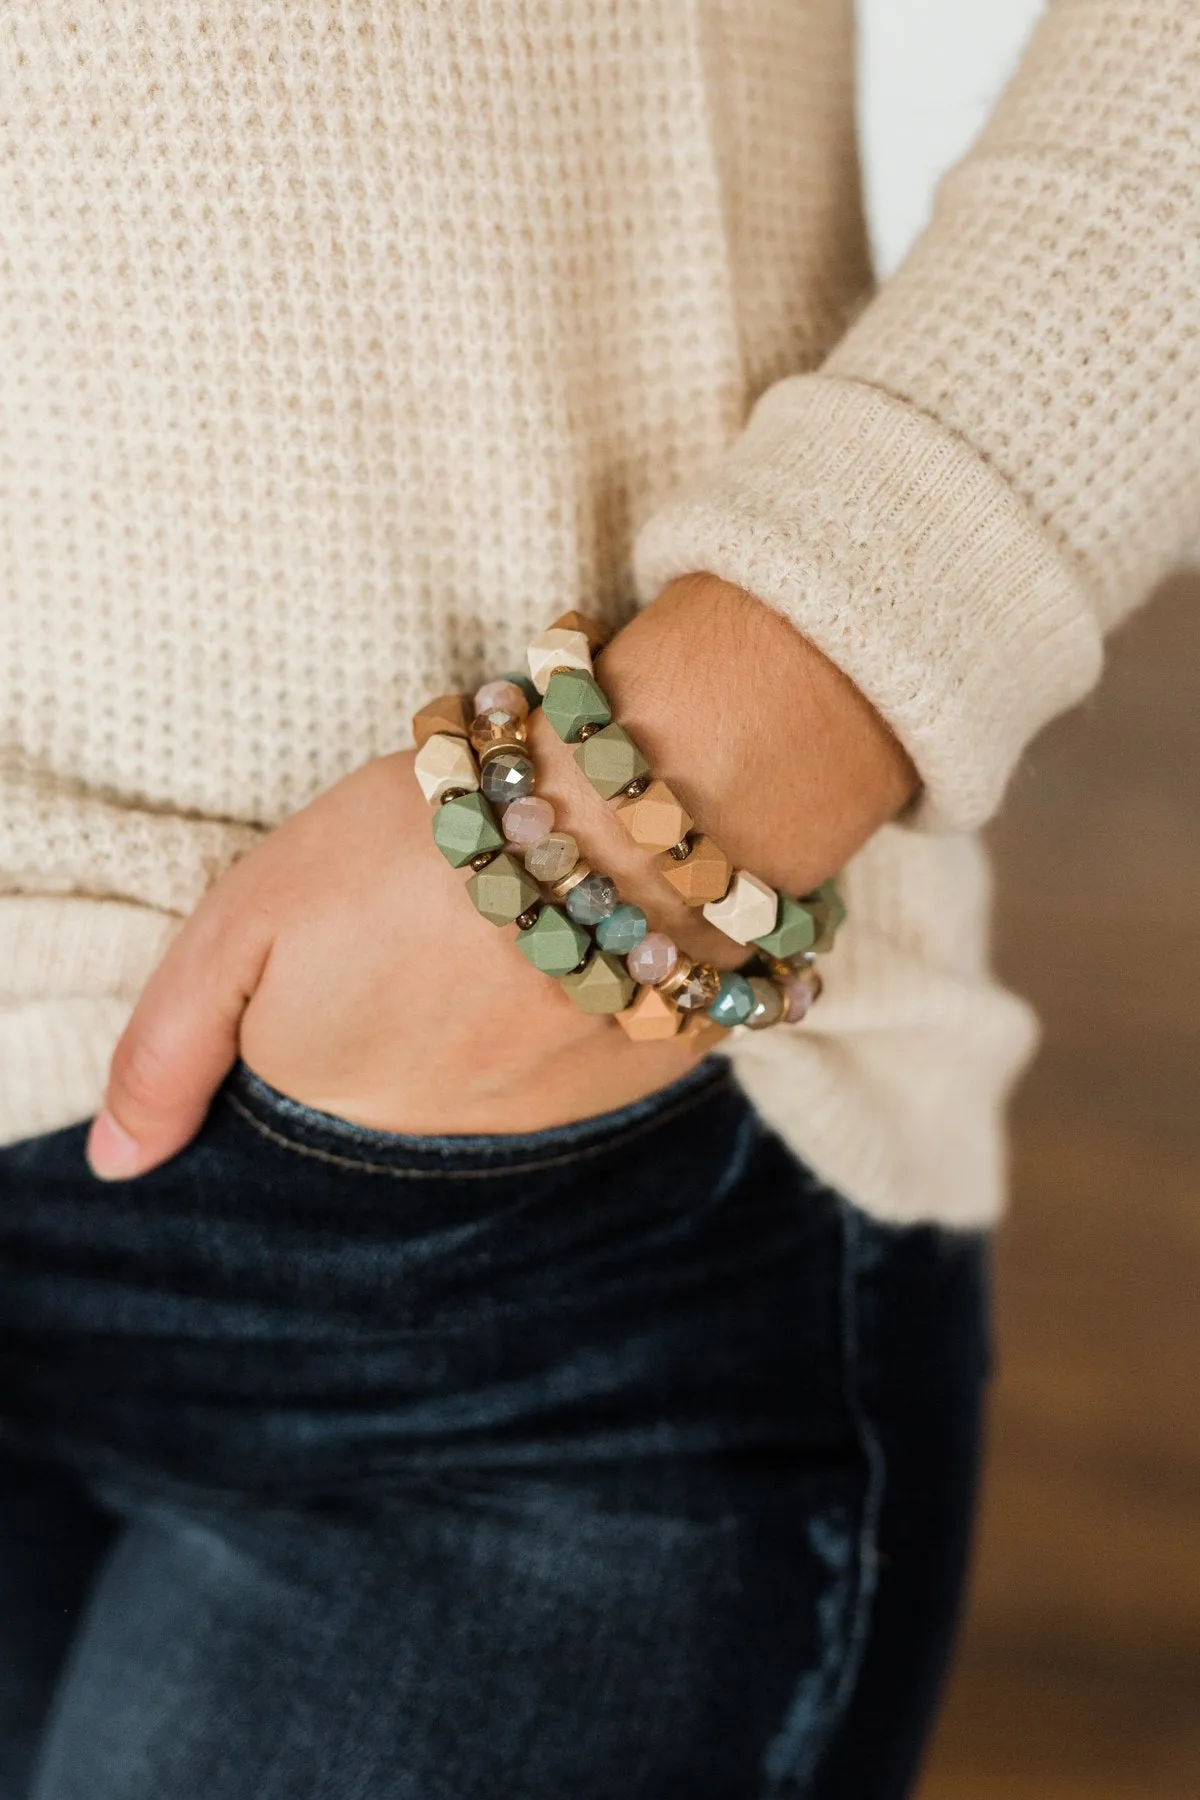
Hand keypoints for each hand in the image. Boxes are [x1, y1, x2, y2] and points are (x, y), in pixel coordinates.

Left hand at [85, 575, 915, 1180]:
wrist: (626, 818)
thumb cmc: (419, 842)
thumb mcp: (246, 917)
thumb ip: (167, 1051)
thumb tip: (116, 1169)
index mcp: (323, 1092)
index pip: (288, 1067)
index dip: (313, 974)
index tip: (353, 910)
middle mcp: (426, 1134)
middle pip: (385, 1075)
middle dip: (398, 997)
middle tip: (434, 898)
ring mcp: (534, 1121)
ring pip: (481, 1072)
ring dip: (486, 1007)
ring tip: (511, 908)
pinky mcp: (626, 1086)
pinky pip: (573, 1063)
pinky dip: (567, 1012)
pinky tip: (582, 936)